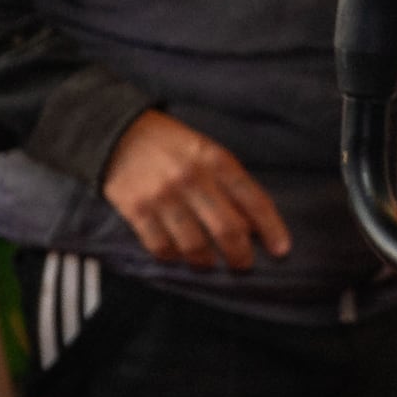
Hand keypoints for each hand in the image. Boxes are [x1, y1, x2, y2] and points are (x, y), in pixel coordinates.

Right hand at [105, 109, 285, 268]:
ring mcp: (162, 195)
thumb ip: (228, 182)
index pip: (254, 200)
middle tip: (242, 264)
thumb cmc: (169, 145)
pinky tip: (176, 254)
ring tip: (207, 262)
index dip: (272, 229)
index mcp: (215, 159)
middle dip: (240, 255)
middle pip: (228, 230)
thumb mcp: (205, 150)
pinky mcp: (136, 208)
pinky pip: (161, 246)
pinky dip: (172, 256)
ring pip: (195, 245)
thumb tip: (250, 225)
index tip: (281, 250)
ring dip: (206, 261)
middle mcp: (191, 177)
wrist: (115, 132)